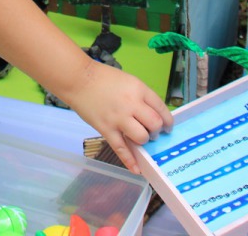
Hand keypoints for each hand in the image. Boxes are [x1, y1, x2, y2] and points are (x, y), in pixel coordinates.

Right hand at [57, 62, 173, 172]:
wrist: (79, 79)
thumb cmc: (103, 78)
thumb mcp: (129, 81)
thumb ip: (141, 97)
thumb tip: (151, 114)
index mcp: (139, 90)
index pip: (161, 108)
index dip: (167, 120)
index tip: (167, 127)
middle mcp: (132, 104)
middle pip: (154, 124)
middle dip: (156, 131)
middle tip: (152, 132)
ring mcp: (118, 118)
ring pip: (142, 137)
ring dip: (144, 140)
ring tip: (140, 137)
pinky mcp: (106, 129)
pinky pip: (121, 148)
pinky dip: (130, 161)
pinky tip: (136, 169)